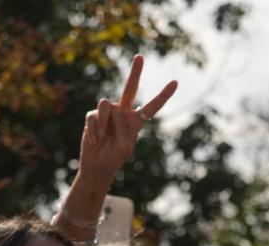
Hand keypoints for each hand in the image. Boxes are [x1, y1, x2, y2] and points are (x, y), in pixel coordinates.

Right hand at [77, 54, 177, 182]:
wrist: (96, 166)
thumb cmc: (114, 158)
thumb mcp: (124, 147)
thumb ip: (122, 128)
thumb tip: (114, 110)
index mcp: (136, 122)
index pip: (151, 107)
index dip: (163, 95)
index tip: (175, 82)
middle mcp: (123, 113)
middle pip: (129, 88)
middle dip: (135, 72)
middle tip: (140, 56)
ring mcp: (108, 113)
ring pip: (106, 105)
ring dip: (103, 122)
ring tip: (102, 136)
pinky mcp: (93, 115)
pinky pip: (94, 115)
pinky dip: (94, 128)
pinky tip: (95, 139)